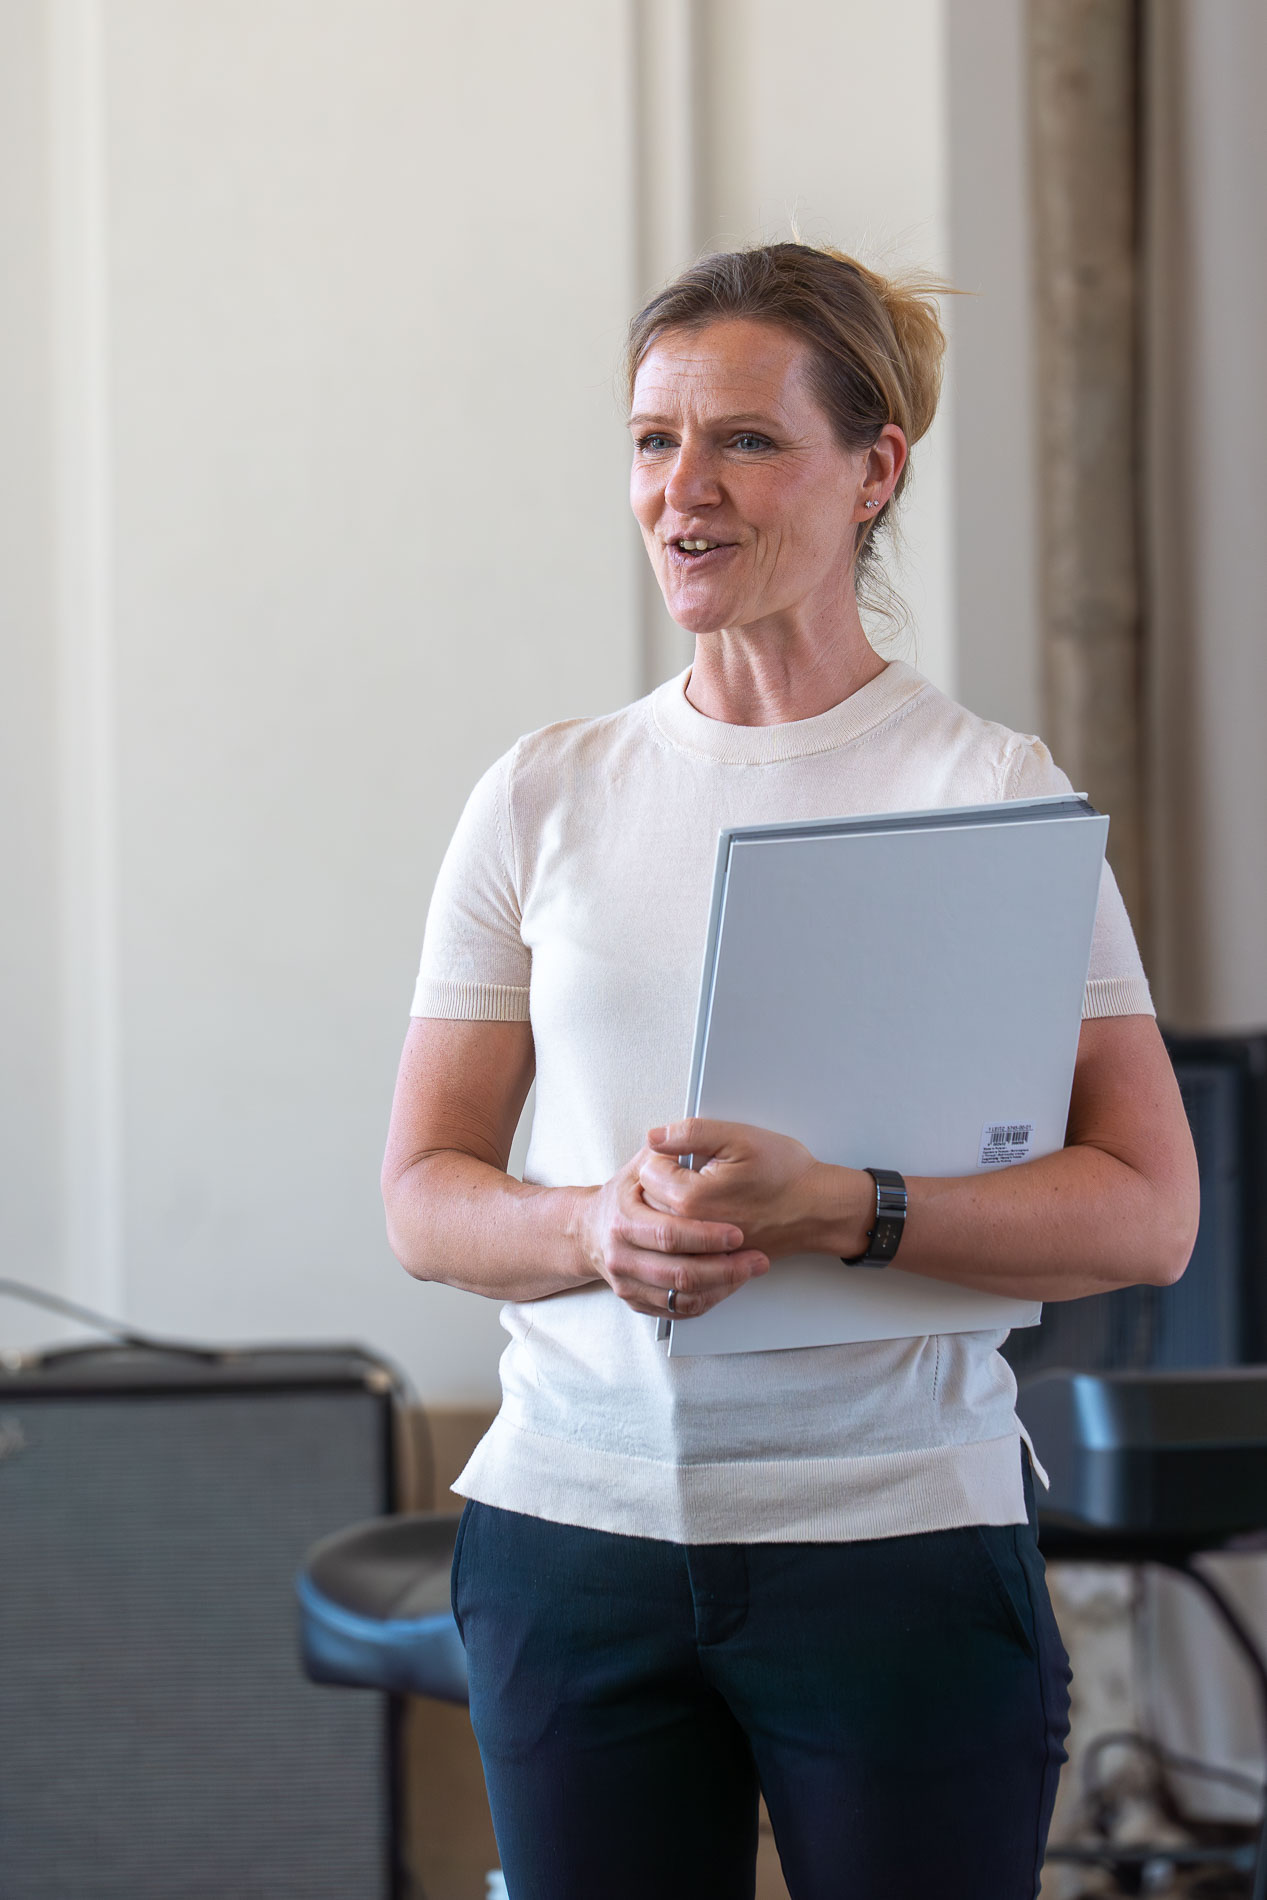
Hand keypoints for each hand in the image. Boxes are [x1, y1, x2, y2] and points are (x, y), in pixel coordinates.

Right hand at [575, 1144, 769, 1319]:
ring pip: (681, 1297)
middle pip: (679, 1273)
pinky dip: (707, 1300)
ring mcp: (628, 1282)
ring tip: (749, 1270)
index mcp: (624, 1220)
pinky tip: (728, 1284)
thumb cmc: (624, 1196)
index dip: (706, 1237)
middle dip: (724, 1268)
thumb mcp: (640, 1166)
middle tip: (754, 1258)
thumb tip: (672, 1134)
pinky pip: (677, 1310)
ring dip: (722, 1287)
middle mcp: (622, 1255)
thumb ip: (663, 1152)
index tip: (737, 1233)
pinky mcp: (637, 1301)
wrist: (590, 1230)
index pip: (669, 1234)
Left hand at [638, 1119, 842, 1259]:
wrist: (816, 1209)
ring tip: (702, 1190)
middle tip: (697, 1169)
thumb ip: (690, 1133)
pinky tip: (707, 1214)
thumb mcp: (739, 1138)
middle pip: (649, 1200)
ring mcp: (701, 1250)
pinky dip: (686, 1229)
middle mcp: (691, 1231)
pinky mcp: (713, 1260)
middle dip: (665, 1180)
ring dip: (672, 1205)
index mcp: (691, 1199)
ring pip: (662, 1224)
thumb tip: (655, 1137)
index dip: (666, 1154)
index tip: (688, 1153)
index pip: (647, 1170)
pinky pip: (682, 1245)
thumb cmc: (786, 1175)